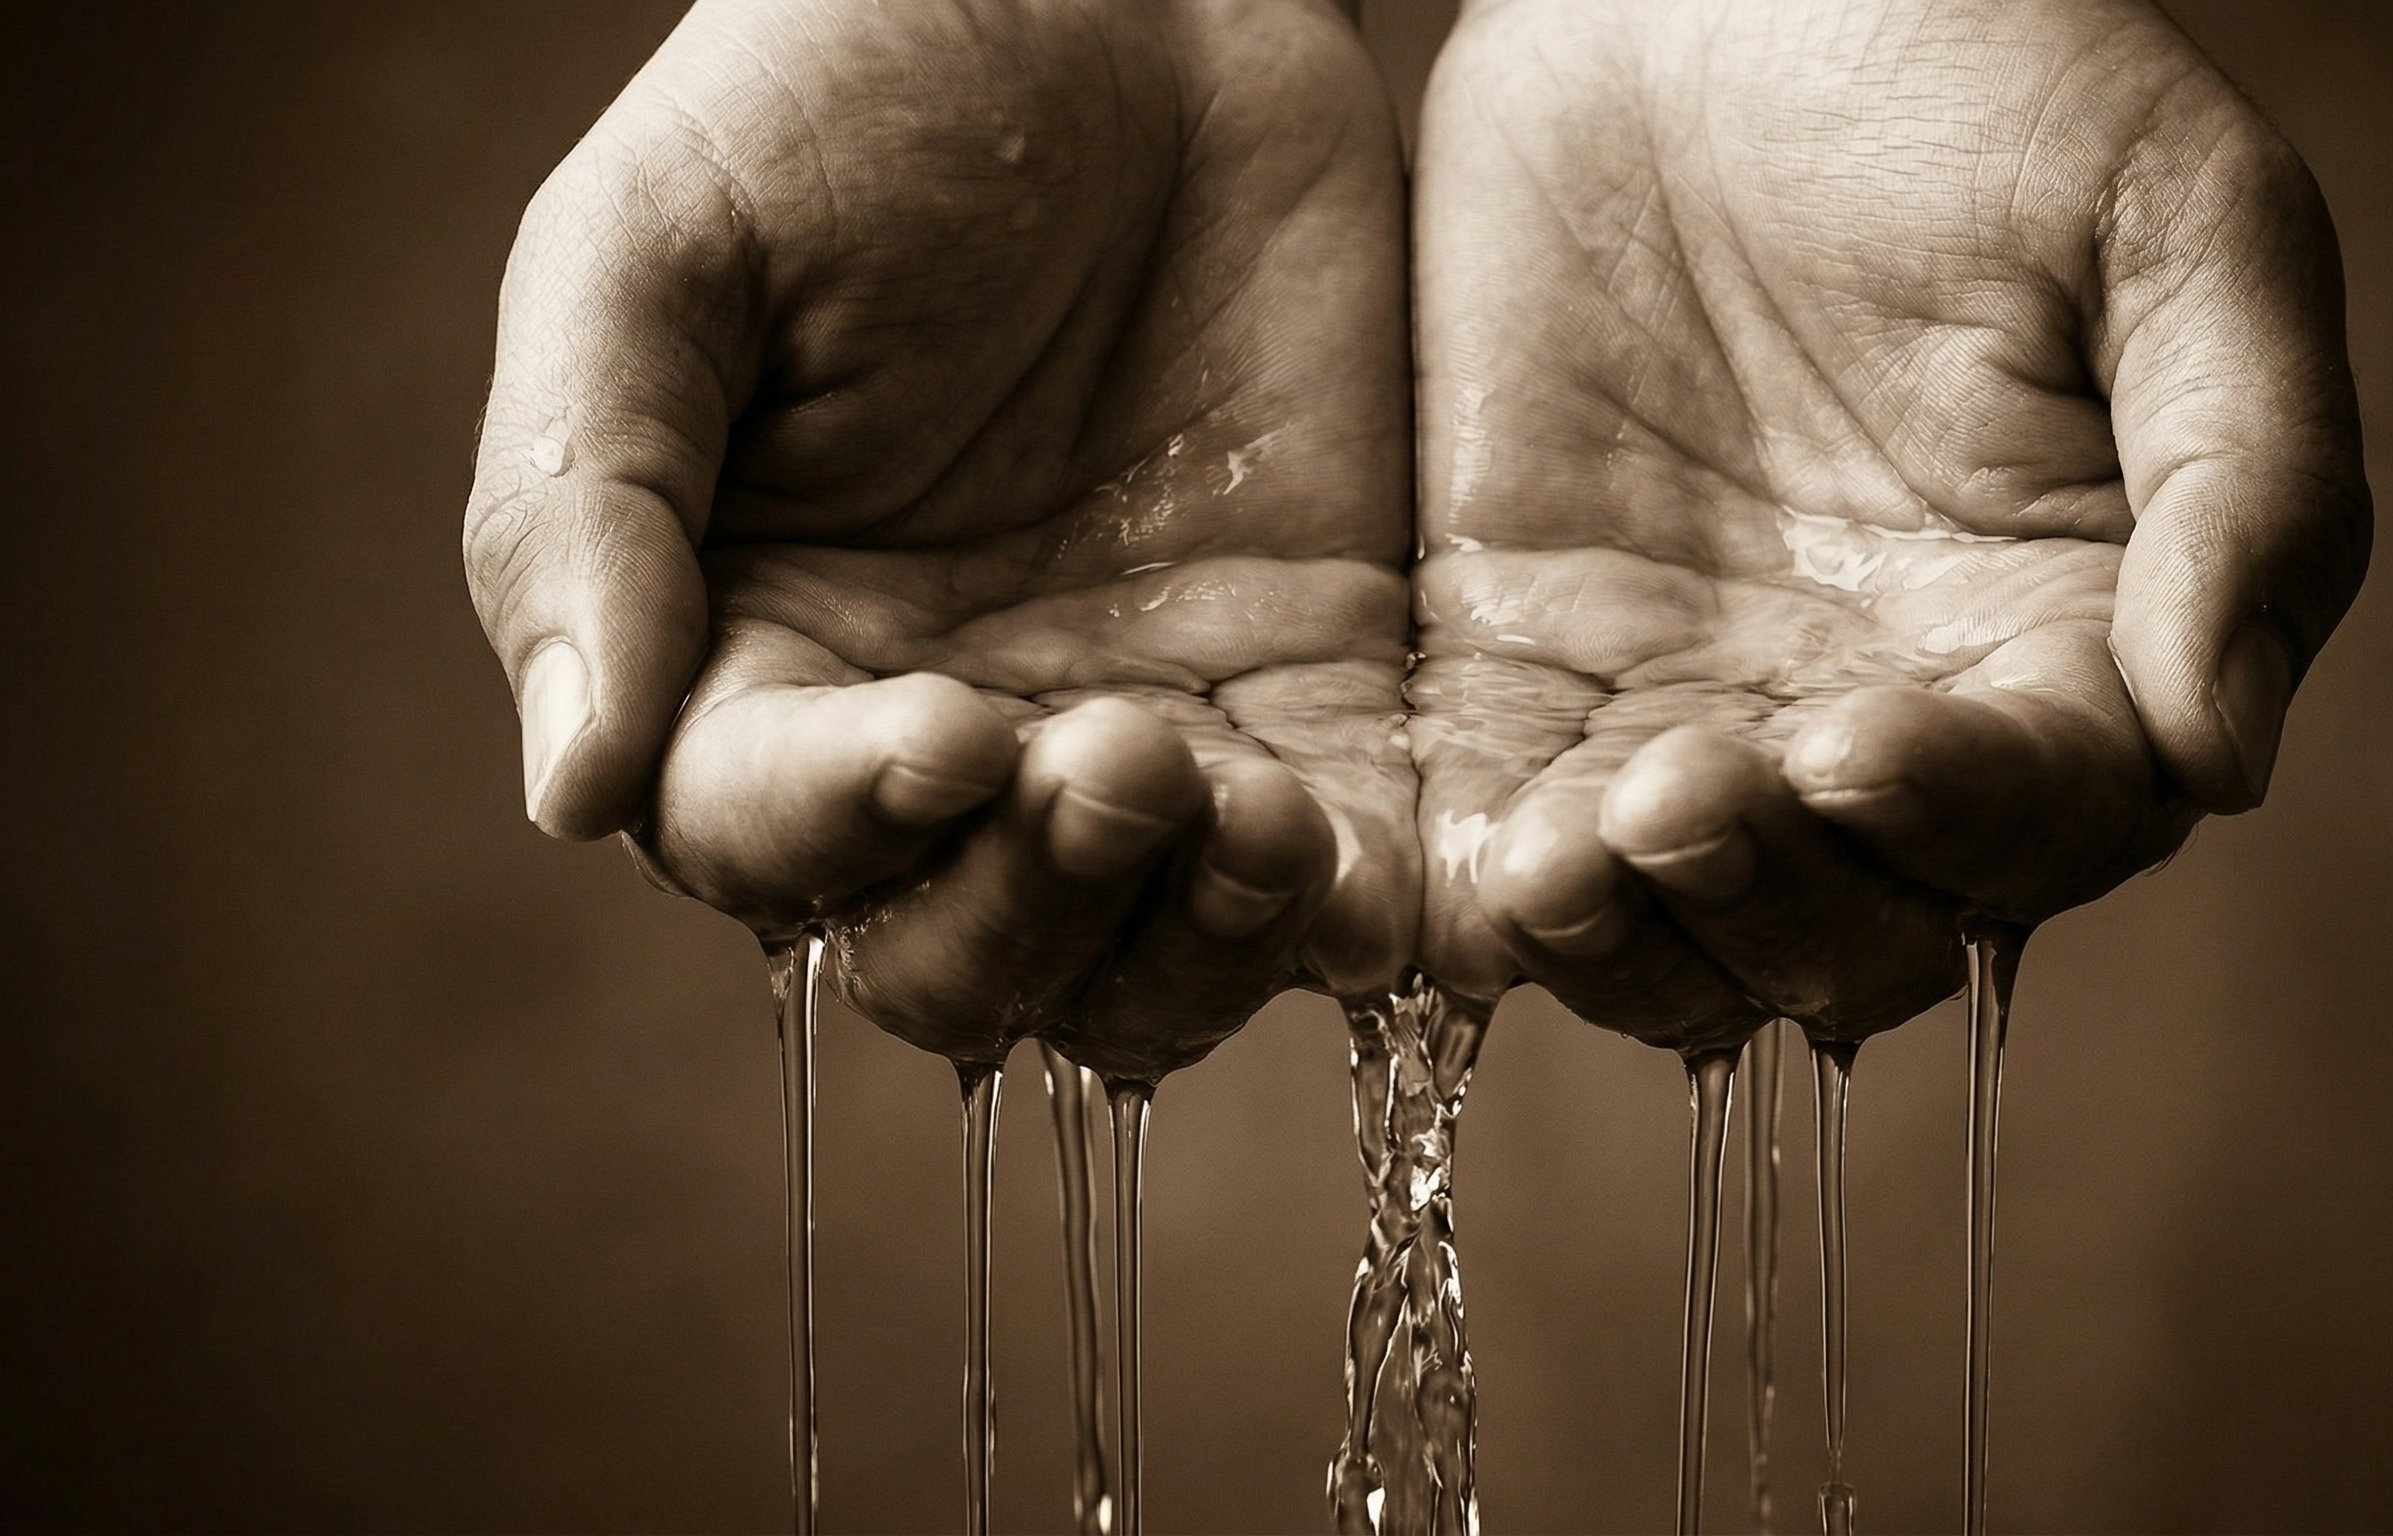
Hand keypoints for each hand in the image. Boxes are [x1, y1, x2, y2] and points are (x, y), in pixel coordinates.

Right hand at [460, 0, 1416, 1077]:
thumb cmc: (854, 86)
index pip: (762, 837)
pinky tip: (1365, 866)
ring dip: (1190, 940)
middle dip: (1033, 909)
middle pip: (953, 965)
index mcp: (753, 657)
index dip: (842, 826)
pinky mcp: (1311, 697)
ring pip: (1140, 972)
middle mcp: (939, 737)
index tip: (948, 729)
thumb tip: (570, 790)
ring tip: (1259, 814)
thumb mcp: (665, 247)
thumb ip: (591, 503)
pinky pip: (1327, 883)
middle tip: (1122, 756)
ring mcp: (1134, 730)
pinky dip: (1341, 920)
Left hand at [1408, 0, 2369, 1050]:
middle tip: (1680, 795)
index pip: (2044, 821)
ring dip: (1627, 938)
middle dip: (1771, 905)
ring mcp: (1693, 705)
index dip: (1958, 821)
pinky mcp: (1519, 672)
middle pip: (1855, 934)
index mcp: (2067, 641)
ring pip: (1677, 937)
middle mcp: (1884, 713)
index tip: (1857, 740)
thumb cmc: (1972, 60)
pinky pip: (1501, 843)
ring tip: (1559, 850)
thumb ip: (2242, 475)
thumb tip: (2226, 752)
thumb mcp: (2171, 214)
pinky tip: (1463, 868)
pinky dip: (1483, 902)